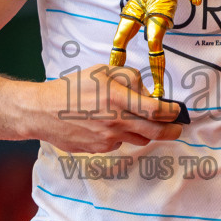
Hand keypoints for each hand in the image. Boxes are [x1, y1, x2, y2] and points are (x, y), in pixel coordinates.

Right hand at [33, 64, 184, 153]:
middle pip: (154, 132)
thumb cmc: (72, 88)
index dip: (172, 112)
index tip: (177, 111)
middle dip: (171, 131)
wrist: (43, 112)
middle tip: (177, 128)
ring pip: (138, 140)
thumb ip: (128, 78)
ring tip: (145, 124)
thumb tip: (146, 92)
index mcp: (118, 99)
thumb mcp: (102, 71)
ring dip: (147, 133)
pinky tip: (109, 125)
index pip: (156, 110)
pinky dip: (122, 135)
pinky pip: (118, 143)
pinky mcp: (99, 149)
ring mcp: (108, 139)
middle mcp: (116, 122)